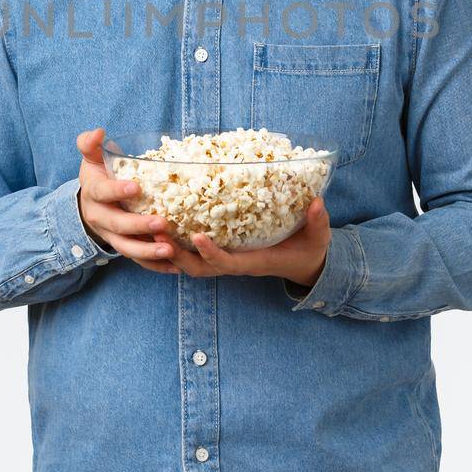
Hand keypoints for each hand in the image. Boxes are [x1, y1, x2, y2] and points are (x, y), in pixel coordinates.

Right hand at [74, 128, 179, 274]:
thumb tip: (98, 132)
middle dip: (139, 225)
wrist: (89, 205)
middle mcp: (101, 218)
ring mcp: (112, 236)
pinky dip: (155, 266)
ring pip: (127, 248)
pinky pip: (138, 261)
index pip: (103, 193)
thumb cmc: (98, 176)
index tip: (136, 187)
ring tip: (170, 250)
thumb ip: (90, 144)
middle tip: (162, 222)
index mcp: (94, 193)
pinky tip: (174, 266)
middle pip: (118, 225)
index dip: (117, 191)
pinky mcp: (125, 247)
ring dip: (148, 251)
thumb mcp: (91, 158)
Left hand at [163, 195, 331, 284]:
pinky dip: (177, 246)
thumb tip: (317, 203)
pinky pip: (195, 255)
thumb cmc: (310, 249)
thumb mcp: (318, 237)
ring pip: (192, 264)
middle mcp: (237, 263)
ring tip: (152, 229)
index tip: (196, 236)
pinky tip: (163, 228)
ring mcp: (228, 259)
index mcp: (256, 262)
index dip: (211, 253)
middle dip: (177, 255)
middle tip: (158, 234)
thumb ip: (317, 222)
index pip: (228, 263)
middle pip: (199, 268)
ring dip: (171, 251)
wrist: (305, 263)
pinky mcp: (224, 252)